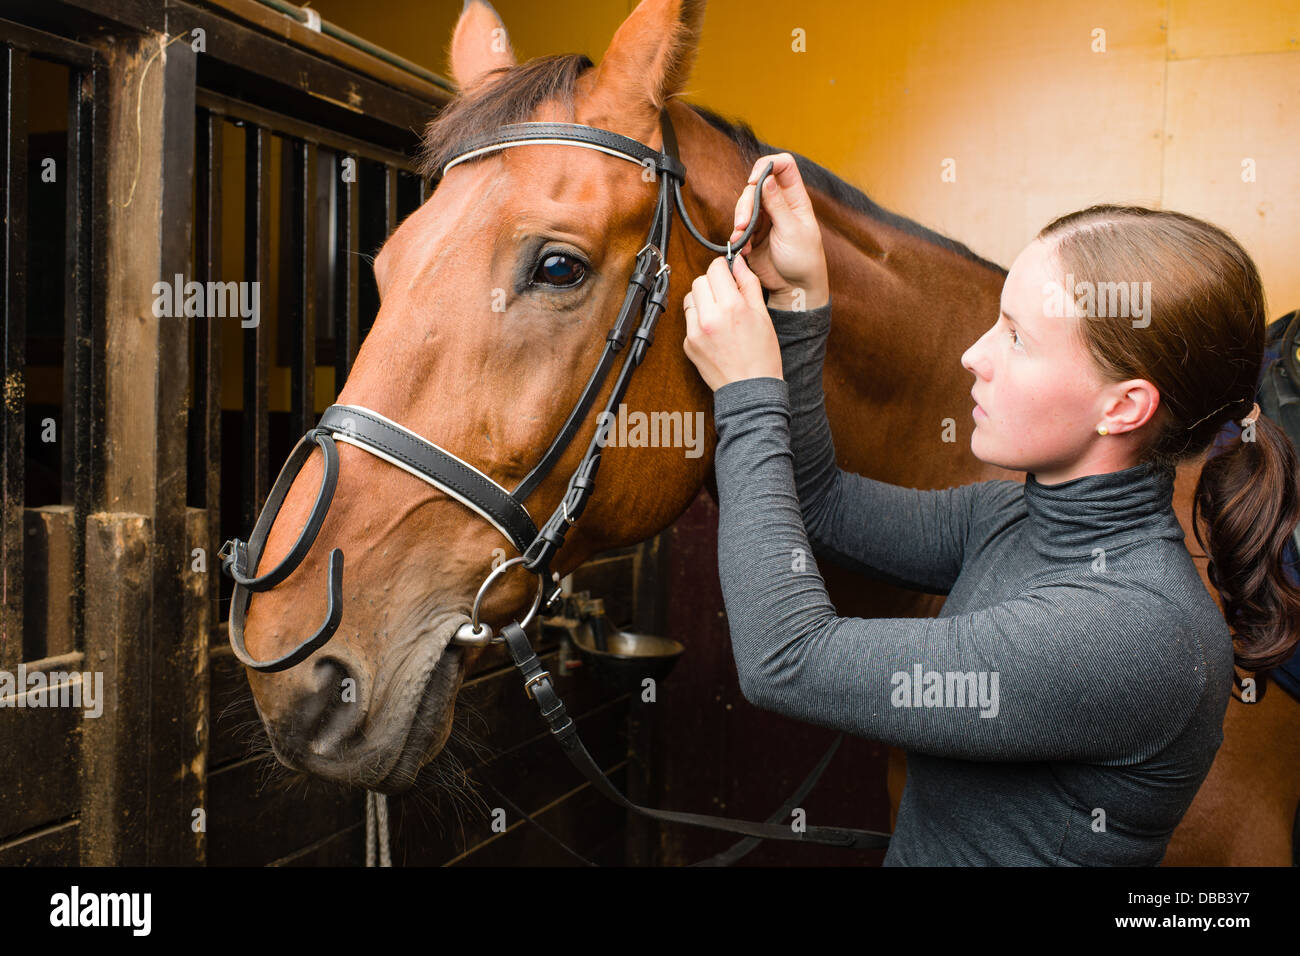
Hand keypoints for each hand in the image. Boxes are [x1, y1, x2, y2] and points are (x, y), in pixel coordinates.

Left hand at [682, 254, 781, 391]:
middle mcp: (710, 317)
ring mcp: (695, 332)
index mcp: (732, 307)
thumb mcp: (762, 315)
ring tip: (719, 313)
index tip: (728, 272)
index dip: (723, 267)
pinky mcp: (688, 344)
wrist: (750, 389)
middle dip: (712, 283)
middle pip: (699, 281)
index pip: (715, 269)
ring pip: (691, 299)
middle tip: (725, 294)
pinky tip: (714, 331)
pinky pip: (689, 320)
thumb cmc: (761, 356)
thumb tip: (738, 262)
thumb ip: (748, 284)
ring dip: (703, 300)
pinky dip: (699, 320)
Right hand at [729, 153, 828, 310]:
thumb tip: (767, 179)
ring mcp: (766, 219)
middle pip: (756, 186)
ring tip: (742, 238)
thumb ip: (777, 204)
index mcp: (795, 198)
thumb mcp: (792, 230)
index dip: (768, 166)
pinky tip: (743, 248)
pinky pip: (740, 227)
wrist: (795, 288)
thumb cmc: (804, 260)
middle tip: (744, 224)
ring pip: (745, 206)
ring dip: (739, 220)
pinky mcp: (754, 234)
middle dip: (746, 203)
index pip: (783, 166)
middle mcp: (779, 204)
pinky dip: (738, 236)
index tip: (755, 180)